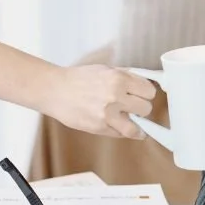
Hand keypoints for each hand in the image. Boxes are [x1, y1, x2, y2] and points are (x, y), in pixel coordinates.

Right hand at [38, 64, 156, 138]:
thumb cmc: (80, 78)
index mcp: (119, 78)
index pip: (150, 91)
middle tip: (132, 106)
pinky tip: (116, 124)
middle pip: (146, 109)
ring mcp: (107, 114)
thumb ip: (128, 77)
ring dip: (135, 124)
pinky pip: (120, 134)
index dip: (146, 94)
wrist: (55, 89)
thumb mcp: (107, 70)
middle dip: (141, 108)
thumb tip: (150, 84)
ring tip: (129, 119)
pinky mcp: (98, 127)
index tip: (143, 95)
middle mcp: (115, 96)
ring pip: (136, 128)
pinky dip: (121, 131)